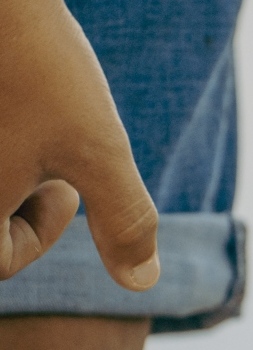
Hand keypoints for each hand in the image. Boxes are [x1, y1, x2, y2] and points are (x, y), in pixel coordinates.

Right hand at [0, 0, 158, 288]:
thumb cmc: (40, 65)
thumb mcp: (98, 152)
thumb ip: (126, 222)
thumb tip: (141, 284)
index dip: (39, 237)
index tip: (66, 187)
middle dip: (23, 199)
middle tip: (50, 150)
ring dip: (14, 163)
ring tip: (34, 116)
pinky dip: (6, 134)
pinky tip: (17, 90)